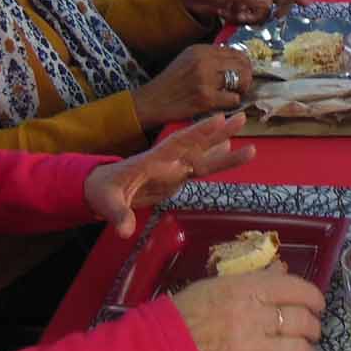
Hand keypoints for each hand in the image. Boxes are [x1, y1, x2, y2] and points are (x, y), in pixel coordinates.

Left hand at [83, 113, 255, 233]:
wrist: (102, 189)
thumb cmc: (102, 191)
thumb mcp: (106, 203)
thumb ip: (118, 215)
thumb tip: (125, 231)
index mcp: (151, 160)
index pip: (176, 144)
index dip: (197, 132)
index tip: (217, 119)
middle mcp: (167, 161)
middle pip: (196, 145)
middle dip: (218, 133)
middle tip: (242, 118)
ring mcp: (173, 170)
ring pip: (203, 157)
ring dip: (223, 147)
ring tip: (248, 139)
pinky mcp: (176, 179)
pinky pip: (199, 170)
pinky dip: (216, 162)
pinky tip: (232, 152)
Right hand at [132, 46, 252, 128]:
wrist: (153, 101)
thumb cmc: (171, 82)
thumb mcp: (188, 59)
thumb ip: (210, 56)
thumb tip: (237, 59)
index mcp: (201, 50)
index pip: (237, 52)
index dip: (244, 64)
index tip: (242, 72)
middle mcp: (204, 61)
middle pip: (243, 65)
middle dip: (246, 76)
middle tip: (241, 86)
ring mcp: (205, 80)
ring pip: (242, 80)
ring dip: (241, 89)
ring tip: (232, 93)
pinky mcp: (206, 99)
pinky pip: (233, 99)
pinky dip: (232, 103)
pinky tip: (223, 103)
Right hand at [170, 269, 325, 350]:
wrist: (160, 349)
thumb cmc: (186, 311)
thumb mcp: (218, 284)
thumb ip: (254, 278)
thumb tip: (283, 271)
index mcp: (248, 289)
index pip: (297, 290)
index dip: (314, 299)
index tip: (317, 305)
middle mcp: (255, 317)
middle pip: (303, 322)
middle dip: (313, 328)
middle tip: (311, 332)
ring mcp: (252, 350)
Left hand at [172, 0, 307, 25]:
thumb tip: (270, 4)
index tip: (308, 4)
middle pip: (275, 0)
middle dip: (272, 10)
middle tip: (268, 18)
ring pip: (263, 12)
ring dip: (254, 16)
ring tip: (237, 13)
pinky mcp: (239, 9)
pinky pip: (250, 18)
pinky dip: (244, 19)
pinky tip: (231, 15)